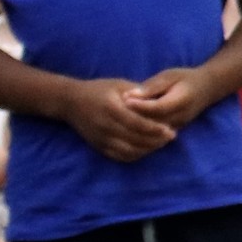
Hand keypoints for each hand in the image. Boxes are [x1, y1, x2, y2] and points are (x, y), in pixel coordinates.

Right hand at [64, 76, 178, 162]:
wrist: (70, 101)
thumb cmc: (98, 90)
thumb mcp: (119, 85)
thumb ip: (139, 94)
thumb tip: (160, 101)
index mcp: (111, 108)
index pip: (137, 124)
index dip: (155, 129)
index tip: (171, 130)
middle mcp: (105, 126)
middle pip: (135, 139)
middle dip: (156, 141)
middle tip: (171, 137)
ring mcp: (100, 138)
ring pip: (129, 151)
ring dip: (148, 149)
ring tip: (161, 143)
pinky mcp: (98, 146)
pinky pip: (120, 156)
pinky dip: (135, 155)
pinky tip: (146, 148)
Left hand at [125, 68, 215, 131]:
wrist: (207, 89)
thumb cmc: (185, 78)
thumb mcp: (169, 76)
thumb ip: (151, 86)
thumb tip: (131, 94)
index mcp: (181, 100)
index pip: (158, 107)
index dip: (140, 105)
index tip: (123, 99)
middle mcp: (181, 117)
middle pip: (154, 124)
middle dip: (134, 119)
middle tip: (115, 112)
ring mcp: (178, 126)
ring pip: (154, 134)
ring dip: (136, 129)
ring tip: (118, 121)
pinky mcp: (174, 131)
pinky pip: (156, 138)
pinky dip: (142, 136)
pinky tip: (127, 130)